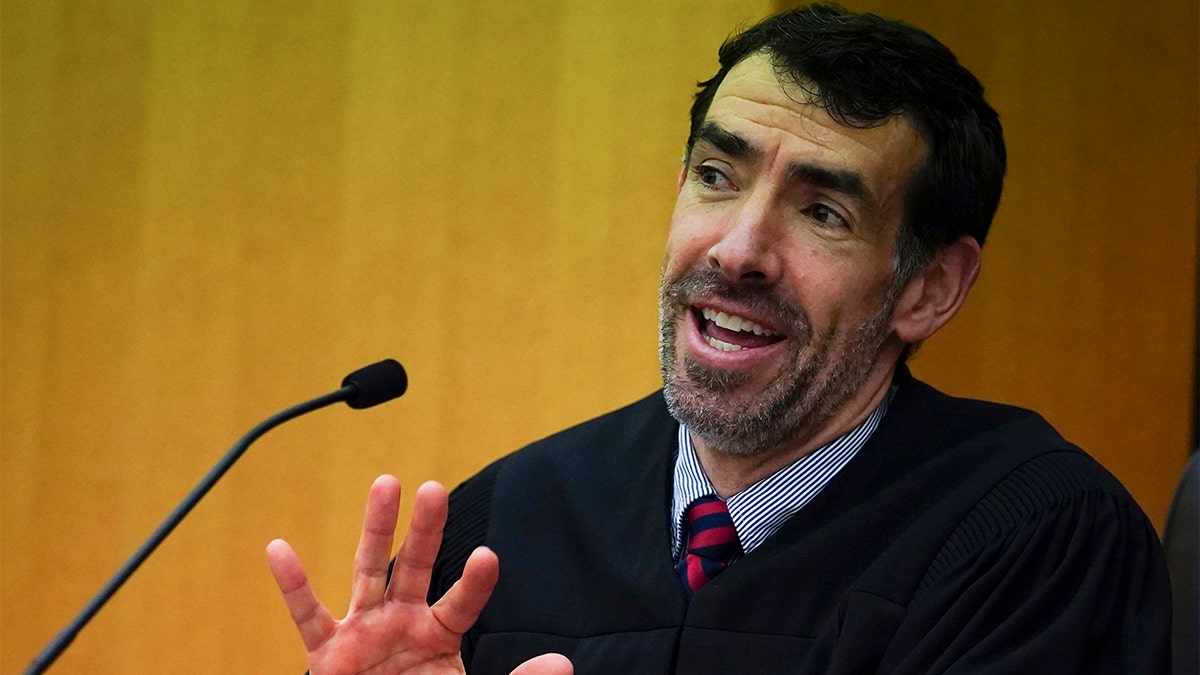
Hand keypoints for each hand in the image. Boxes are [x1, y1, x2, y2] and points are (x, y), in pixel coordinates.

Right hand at [267, 475, 572, 674]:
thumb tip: (562, 663)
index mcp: (440, 634)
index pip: (462, 602)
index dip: (475, 582)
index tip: (489, 556)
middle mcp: (402, 622)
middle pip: (416, 566)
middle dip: (426, 528)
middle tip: (435, 486)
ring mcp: (365, 632)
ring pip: (370, 571)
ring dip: (376, 528)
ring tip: (386, 484)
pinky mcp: (329, 654)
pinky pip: (308, 615)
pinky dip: (293, 584)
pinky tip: (280, 549)